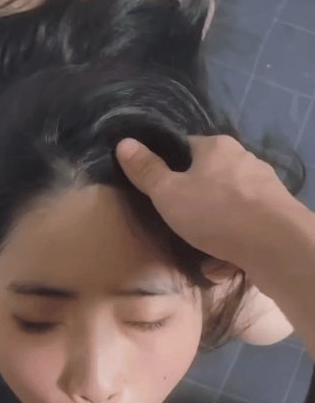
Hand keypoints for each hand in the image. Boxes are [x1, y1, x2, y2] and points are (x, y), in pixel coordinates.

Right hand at [115, 135, 299, 269]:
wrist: (278, 245)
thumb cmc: (216, 212)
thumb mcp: (169, 193)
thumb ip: (147, 170)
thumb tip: (124, 142)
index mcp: (217, 146)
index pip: (186, 146)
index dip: (170, 166)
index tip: (160, 189)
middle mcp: (244, 158)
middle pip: (210, 174)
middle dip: (195, 197)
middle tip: (177, 219)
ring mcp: (265, 185)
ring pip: (230, 201)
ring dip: (216, 220)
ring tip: (201, 245)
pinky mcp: (278, 212)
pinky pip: (247, 223)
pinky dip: (235, 237)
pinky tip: (224, 261)